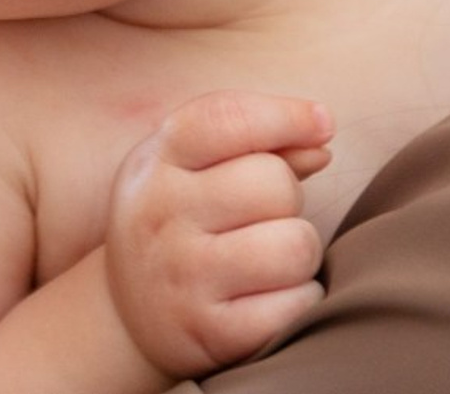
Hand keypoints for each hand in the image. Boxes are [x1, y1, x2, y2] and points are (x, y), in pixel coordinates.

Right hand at [106, 90, 331, 377]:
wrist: (126, 313)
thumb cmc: (182, 218)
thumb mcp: (197, 166)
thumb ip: (261, 143)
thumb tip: (321, 137)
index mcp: (158, 159)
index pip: (226, 118)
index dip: (286, 115)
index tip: (323, 123)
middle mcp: (161, 213)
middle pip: (274, 183)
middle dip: (288, 196)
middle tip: (262, 214)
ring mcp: (182, 276)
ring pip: (295, 245)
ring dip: (299, 250)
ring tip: (268, 256)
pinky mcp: (210, 333)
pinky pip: (297, 304)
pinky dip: (300, 298)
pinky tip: (267, 296)